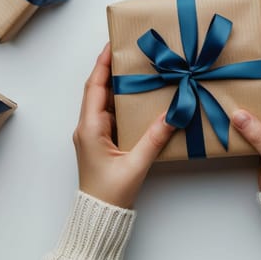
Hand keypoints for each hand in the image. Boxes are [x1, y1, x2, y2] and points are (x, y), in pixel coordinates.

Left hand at [73, 44, 175, 207]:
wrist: (99, 214)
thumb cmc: (110, 193)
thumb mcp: (135, 164)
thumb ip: (154, 138)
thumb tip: (173, 114)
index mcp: (90, 128)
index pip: (94, 87)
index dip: (102, 64)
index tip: (112, 45)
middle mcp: (87, 127)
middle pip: (97, 90)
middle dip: (110, 69)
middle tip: (128, 52)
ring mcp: (93, 134)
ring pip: (103, 101)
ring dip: (116, 85)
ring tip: (135, 69)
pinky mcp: (101, 140)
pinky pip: (110, 114)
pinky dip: (121, 102)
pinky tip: (136, 97)